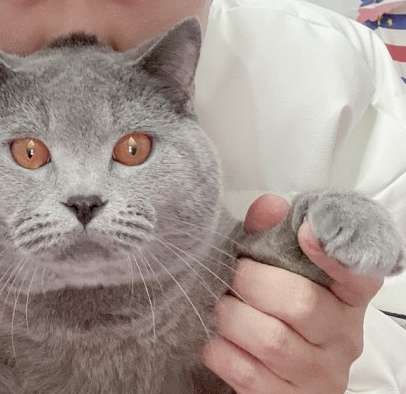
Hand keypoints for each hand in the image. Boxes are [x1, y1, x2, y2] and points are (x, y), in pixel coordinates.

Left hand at [202, 194, 383, 392]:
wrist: (269, 371)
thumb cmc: (270, 308)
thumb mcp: (271, 267)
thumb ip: (269, 232)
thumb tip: (269, 205)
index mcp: (345, 298)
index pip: (358, 275)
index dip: (333, 254)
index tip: (304, 233)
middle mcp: (342, 337)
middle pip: (300, 303)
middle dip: (252, 283)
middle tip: (235, 278)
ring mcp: (320, 375)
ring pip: (272, 340)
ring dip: (233, 318)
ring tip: (225, 309)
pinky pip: (248, 374)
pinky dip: (221, 351)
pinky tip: (220, 342)